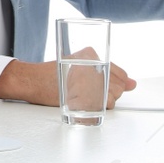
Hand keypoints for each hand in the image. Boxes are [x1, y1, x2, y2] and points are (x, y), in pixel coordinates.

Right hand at [0, 55, 134, 108]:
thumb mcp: (79, 65)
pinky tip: (83, 102)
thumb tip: (132, 84)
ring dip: (102, 102)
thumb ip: (107, 72)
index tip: (106, 87)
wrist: (31, 80)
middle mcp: (92, 65)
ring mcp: (89, 80)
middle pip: (117, 87)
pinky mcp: (84, 94)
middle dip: (108, 93)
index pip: (120, 74)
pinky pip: (103, 105)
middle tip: (89, 92)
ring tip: (84, 96)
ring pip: (112, 97)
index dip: (116, 84)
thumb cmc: (51, 74)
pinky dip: (96, 108)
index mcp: (91, 54)